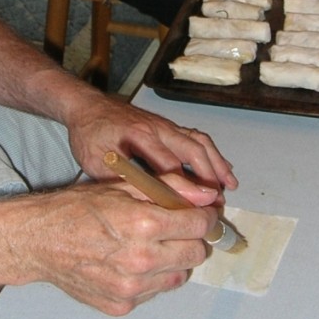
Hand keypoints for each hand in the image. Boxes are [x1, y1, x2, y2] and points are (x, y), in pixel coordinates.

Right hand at [23, 180, 216, 314]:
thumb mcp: (124, 184)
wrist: (41, 240)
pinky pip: (156, 291)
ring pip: (180, 275)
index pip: (200, 225)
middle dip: (192, 237)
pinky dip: (153, 276)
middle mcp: (141, 260)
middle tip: (177, 226)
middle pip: (197, 253)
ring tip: (152, 242)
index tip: (202, 212)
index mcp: (143, 224)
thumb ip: (170, 187)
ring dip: (174, 258)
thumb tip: (206, 194)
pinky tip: (134, 259)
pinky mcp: (122, 306)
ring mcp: (132, 288)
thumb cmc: (78, 208)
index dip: (205, 215)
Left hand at [64, 91, 237, 196]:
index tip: (196, 212)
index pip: (169, 166)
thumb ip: (121, 180)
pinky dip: (211, 152)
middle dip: (210, 177)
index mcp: (140, 136)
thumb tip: (145, 205)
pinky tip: (221, 167)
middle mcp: (158, 128)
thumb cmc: (90, 135)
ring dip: (217, 163)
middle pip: (193, 151)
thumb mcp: (97, 162)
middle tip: (219, 204)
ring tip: (230, 185)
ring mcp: (165, 125)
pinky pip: (195, 137)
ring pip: (199, 142)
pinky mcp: (167, 126)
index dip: (184, 189)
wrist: (88, 106)